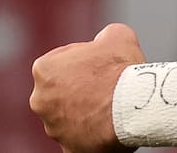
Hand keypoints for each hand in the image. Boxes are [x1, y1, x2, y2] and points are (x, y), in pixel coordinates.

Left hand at [31, 23, 145, 151]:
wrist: (135, 105)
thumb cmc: (122, 69)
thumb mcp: (117, 35)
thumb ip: (104, 36)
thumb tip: (105, 41)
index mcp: (44, 70)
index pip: (62, 61)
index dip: (84, 60)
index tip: (101, 63)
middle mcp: (40, 100)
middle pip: (62, 91)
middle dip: (80, 88)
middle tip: (105, 86)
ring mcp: (53, 128)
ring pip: (69, 117)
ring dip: (85, 112)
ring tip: (111, 106)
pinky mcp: (68, 149)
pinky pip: (79, 139)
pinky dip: (90, 133)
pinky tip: (108, 124)